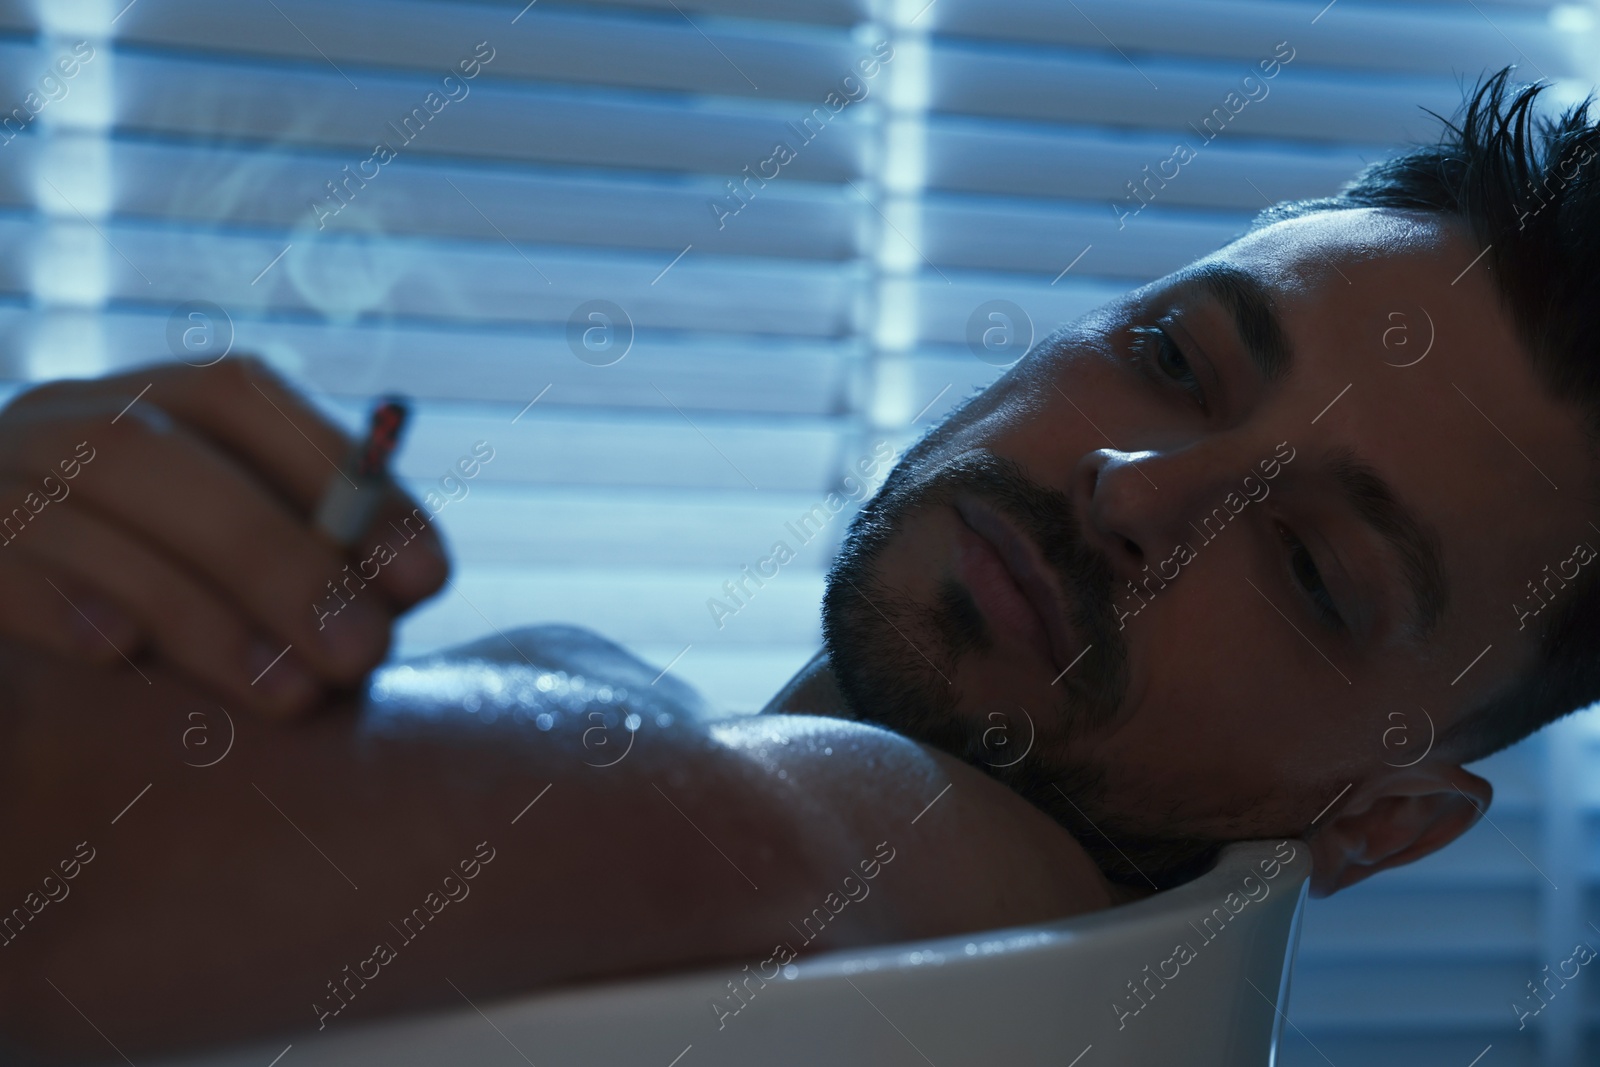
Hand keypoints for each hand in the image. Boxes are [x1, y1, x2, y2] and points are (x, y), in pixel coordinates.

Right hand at [0, 356, 448, 715]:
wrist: (17, 702)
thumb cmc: (160, 635)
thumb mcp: (246, 592)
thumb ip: (315, 568)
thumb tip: (410, 580)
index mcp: (141, 406)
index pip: (235, 395)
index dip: (338, 476)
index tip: (426, 577)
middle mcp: (56, 420)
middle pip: (163, 449)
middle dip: (282, 555)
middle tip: (365, 656)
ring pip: (84, 503)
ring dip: (197, 603)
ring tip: (290, 694)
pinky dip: (56, 599)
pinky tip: (117, 653)